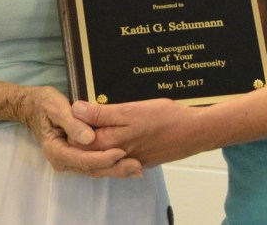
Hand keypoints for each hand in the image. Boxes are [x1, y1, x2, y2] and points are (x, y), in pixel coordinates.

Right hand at [16, 86, 142, 177]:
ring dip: (115, 169)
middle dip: (114, 168)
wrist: (33, 106)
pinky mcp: (77, 155)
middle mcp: (63, 160)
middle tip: (136, 166)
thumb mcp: (56, 108)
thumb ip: (72, 123)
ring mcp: (70, 160)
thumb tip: (90, 139)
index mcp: (57, 151)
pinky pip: (95, 163)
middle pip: (92, 169)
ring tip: (137, 167)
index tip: (121, 152)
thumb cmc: (45, 104)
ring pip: (95, 169)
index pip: (83, 160)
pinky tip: (126, 161)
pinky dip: (110, 164)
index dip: (103, 157)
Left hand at [72, 99, 203, 167]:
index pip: (78, 141)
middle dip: (83, 132)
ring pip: (104, 152)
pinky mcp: (140, 159)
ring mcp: (129, 159)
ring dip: (98, 138)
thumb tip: (76, 109)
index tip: (73, 108)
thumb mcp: (131, 110)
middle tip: (84, 110)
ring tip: (100, 118)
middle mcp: (117, 156)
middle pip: (89, 149)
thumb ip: (102, 113)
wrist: (194, 132)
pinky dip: (113, 145)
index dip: (73, 125)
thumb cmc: (165, 117)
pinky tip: (117, 132)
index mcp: (112, 143)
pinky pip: (118, 155)